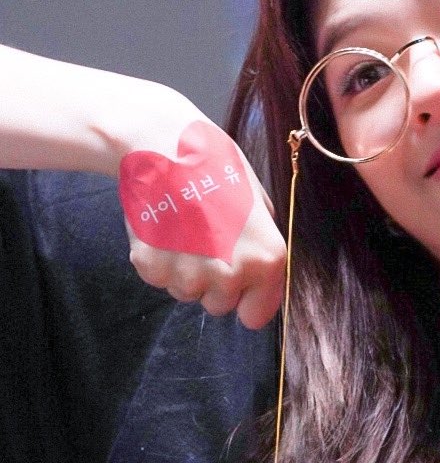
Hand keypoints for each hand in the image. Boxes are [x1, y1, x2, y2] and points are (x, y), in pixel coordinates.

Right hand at [122, 124, 285, 329]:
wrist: (164, 147)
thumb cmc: (215, 167)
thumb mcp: (257, 202)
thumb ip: (262, 244)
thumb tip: (261, 271)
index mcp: (265, 260)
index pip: (257, 315)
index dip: (248, 298)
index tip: (241, 284)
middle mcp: (229, 274)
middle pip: (220, 305)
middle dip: (215, 282)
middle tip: (206, 240)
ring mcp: (187, 275)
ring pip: (188, 292)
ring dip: (186, 270)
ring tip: (184, 228)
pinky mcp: (151, 269)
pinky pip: (160, 279)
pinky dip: (160, 260)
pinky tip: (164, 227)